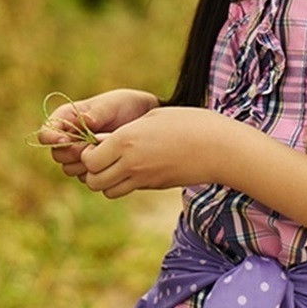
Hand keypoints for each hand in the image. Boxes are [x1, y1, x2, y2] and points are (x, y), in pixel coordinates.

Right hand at [37, 88, 159, 183]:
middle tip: (89, 148)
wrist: (145, 121)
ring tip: (103, 153)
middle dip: (71, 153)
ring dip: (83, 164)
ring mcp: (80, 154)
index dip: (51, 137)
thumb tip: (86, 121)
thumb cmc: (126, 106)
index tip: (66, 140)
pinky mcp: (92, 167)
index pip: (47, 131)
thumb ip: (98, 112)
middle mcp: (69, 138)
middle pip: (57, 154)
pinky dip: (95, 172)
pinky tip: (110, 162)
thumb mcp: (113, 104)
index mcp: (67, 118)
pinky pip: (85, 177)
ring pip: (69, 169)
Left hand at [78, 106, 241, 198]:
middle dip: (93, 171)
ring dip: (107, 180)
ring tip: (118, 164)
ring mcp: (143, 178)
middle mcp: (131, 162)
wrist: (219, 147)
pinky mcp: (155, 186)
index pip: (89, 160)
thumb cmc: (189, 123)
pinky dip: (125, 183)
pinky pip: (128, 189)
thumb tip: (106, 142)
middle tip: (104, 157)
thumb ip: (126, 130)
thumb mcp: (153, 116)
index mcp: (126, 140)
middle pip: (93, 181)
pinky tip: (137, 168)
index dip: (88, 154)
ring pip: (108, 191)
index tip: (97, 144)